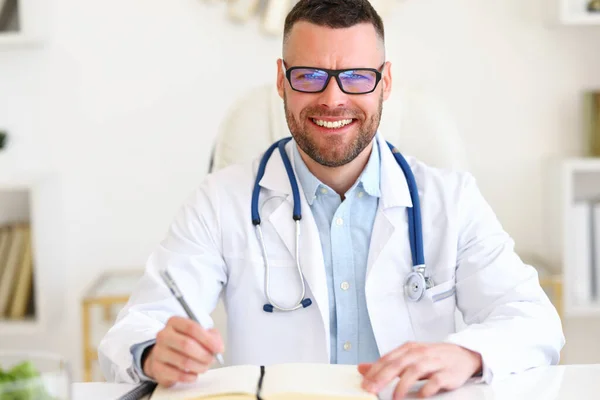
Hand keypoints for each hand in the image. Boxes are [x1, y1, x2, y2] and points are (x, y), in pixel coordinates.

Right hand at [143, 316, 223, 386]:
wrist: (165, 356)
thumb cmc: (185, 342)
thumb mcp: (200, 334)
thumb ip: (212, 336)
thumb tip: (218, 347)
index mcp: (174, 322)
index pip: (191, 327)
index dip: (208, 339)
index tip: (219, 348)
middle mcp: (163, 335)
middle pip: (186, 344)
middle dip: (204, 354)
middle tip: (211, 359)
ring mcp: (158, 352)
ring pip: (183, 361)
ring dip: (199, 366)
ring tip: (204, 367)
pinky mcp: (157, 368)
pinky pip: (177, 375)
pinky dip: (190, 377)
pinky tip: (194, 375)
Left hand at [358, 342, 481, 398]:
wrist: (464, 355)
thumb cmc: (433, 358)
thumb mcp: (409, 357)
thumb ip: (386, 364)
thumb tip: (362, 368)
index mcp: (409, 348)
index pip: (388, 358)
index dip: (375, 371)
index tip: (364, 383)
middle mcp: (420, 353)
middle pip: (399, 363)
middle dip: (383, 377)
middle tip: (372, 389)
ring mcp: (435, 362)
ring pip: (416, 370)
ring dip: (403, 384)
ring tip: (394, 397)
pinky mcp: (448, 373)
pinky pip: (436, 380)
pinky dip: (427, 388)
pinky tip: (420, 396)